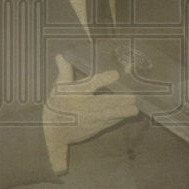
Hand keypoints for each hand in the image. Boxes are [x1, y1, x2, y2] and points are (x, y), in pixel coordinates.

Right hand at [43, 55, 137, 173]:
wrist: (53, 132)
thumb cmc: (56, 107)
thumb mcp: (57, 88)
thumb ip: (64, 72)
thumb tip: (61, 55)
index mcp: (75, 94)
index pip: (90, 85)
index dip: (103, 80)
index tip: (116, 74)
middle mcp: (83, 107)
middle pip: (103, 103)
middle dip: (118, 101)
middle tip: (133, 97)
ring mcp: (90, 119)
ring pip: (108, 116)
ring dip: (122, 112)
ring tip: (135, 109)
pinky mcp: (94, 128)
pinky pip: (108, 123)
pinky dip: (118, 119)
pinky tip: (128, 115)